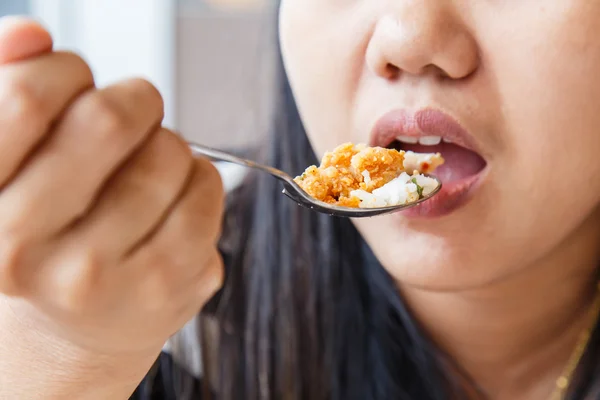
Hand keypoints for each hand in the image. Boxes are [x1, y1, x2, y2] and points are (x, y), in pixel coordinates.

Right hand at [0, 17, 224, 359]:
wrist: (81, 320)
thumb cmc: (51, 229)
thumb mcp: (13, 163)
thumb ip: (11, 89)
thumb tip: (31, 35)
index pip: (26, 98)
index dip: (65, 71)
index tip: (77, 86)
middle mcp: (25, 247)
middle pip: (108, 119)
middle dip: (134, 99)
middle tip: (133, 114)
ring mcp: (99, 275)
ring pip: (168, 152)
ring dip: (168, 144)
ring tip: (148, 169)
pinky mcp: (164, 285)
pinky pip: (205, 188)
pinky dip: (199, 176)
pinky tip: (176, 197)